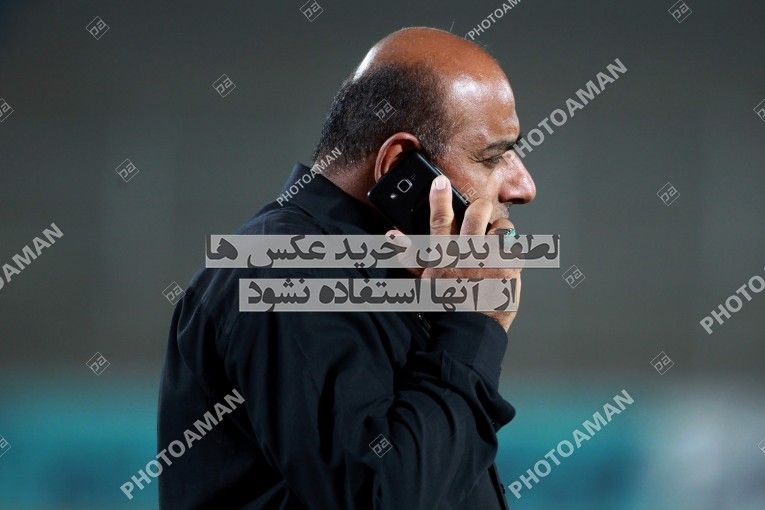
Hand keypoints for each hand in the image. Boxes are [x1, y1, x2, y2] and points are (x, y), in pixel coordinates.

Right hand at [387, 175, 521, 331]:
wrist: (470, 330)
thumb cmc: (444, 306)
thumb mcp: (422, 280)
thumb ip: (408, 254)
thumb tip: (390, 234)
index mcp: (445, 256)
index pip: (440, 219)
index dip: (439, 197)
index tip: (440, 181)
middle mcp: (468, 254)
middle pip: (477, 213)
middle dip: (481, 207)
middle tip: (480, 211)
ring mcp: (491, 261)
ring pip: (502, 226)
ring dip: (501, 228)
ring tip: (497, 238)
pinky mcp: (511, 269)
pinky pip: (517, 248)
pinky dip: (513, 251)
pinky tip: (506, 260)